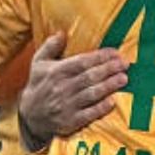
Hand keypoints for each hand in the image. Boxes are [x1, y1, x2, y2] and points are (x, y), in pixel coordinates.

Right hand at [18, 32, 127, 151]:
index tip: (115, 53)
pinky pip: (88, 114)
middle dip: (109, 69)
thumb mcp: (38, 63)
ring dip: (109, 86)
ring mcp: (65, 106)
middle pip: (89, 77)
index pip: (82, 62)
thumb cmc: (39, 85)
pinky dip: (100, 108)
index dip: (100, 57)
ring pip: (91, 94)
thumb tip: (61, 33)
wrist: (30, 116)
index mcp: (56, 72)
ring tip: (124, 79)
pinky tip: (112, 101)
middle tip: (125, 64)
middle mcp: (61, 88)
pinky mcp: (69, 122)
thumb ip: (50, 47)